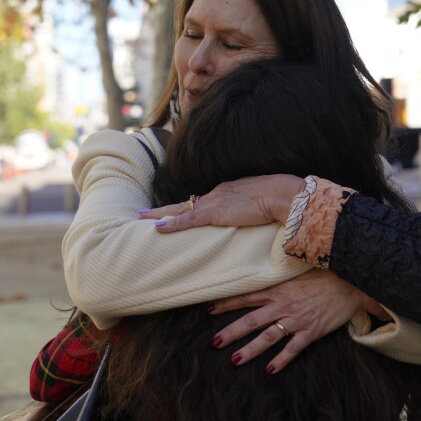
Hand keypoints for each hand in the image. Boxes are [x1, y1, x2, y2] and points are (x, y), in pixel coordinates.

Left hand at [139, 174, 304, 232]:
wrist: (279, 194)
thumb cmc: (276, 199)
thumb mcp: (259, 204)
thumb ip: (251, 209)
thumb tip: (252, 215)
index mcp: (225, 193)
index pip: (200, 202)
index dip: (184, 208)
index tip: (172, 211)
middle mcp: (215, 195)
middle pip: (184, 203)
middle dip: (163, 209)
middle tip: (142, 213)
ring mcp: (214, 203)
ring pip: (180, 209)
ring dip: (159, 215)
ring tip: (141, 218)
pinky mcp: (215, 212)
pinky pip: (188, 219)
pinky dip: (172, 224)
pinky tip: (157, 227)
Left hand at [209, 269, 379, 373]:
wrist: (352, 283)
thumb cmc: (326, 276)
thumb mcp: (298, 273)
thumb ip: (279, 279)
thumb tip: (262, 282)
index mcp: (279, 289)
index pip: (247, 296)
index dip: (227, 303)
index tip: (208, 309)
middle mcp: (284, 305)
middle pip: (251, 320)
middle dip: (231, 332)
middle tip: (213, 343)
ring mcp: (297, 319)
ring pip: (268, 337)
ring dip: (250, 350)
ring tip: (234, 360)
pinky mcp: (311, 331)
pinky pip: (293, 348)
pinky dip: (281, 360)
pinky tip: (270, 370)